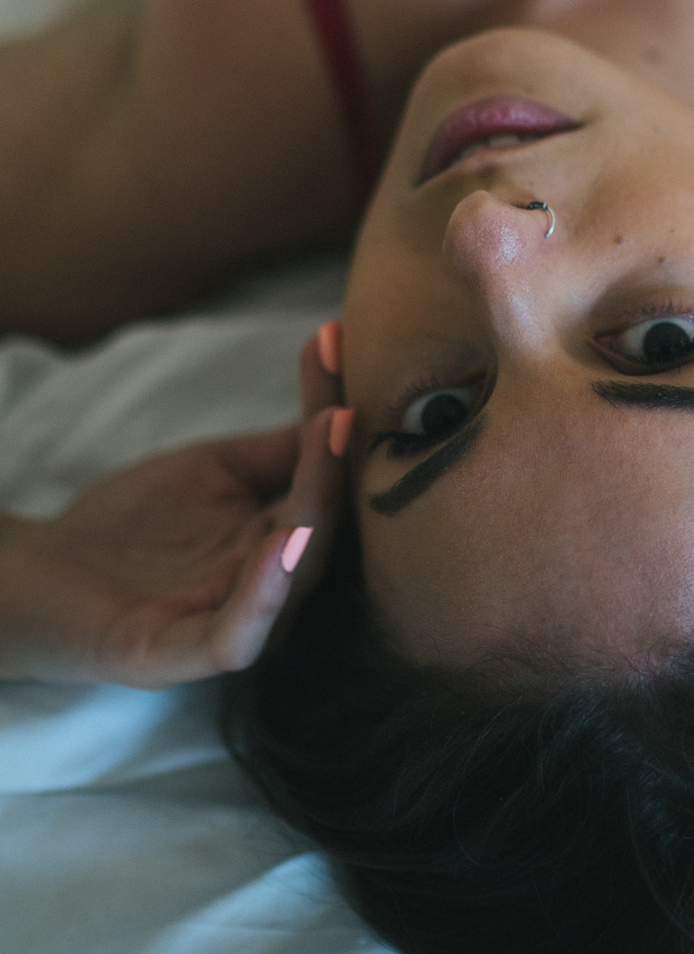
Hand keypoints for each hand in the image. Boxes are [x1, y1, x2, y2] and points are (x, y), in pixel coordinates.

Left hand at [0, 323, 350, 687]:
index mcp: (283, 545)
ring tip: (326, 461)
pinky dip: (263, 597)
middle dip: (334, 468)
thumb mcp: (217, 469)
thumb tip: (346, 403)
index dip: (333, 421)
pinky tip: (280, 543)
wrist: (41, 571)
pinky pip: (231, 639)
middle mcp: (267, 589)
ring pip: (290, 585)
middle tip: (344, 410)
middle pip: (320, 534)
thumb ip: (281, 450)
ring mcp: (221, 623)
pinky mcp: (170, 656)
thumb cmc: (135, 522)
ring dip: (314, 522)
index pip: (323, 484)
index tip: (333, 344)